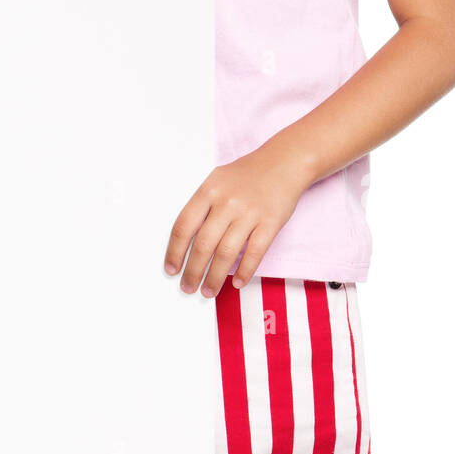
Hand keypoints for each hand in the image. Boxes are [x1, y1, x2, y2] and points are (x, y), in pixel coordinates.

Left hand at [163, 137, 312, 297]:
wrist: (283, 162)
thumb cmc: (247, 174)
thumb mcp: (217, 180)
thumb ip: (202, 206)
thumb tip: (185, 242)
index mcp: (208, 191)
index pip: (184, 226)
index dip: (174, 251)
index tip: (171, 269)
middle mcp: (227, 202)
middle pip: (203, 244)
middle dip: (192, 271)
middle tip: (187, 287)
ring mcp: (249, 213)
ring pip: (226, 253)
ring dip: (215, 277)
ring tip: (208, 291)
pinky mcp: (270, 223)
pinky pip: (254, 253)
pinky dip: (244, 271)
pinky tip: (237, 283)